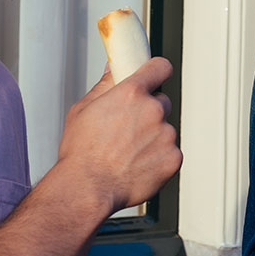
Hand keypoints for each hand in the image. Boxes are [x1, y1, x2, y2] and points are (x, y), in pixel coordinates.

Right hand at [57, 57, 182, 213]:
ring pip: (165, 130)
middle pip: (162, 102)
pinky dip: (157, 159)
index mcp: (131, 93)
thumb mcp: (84, 109)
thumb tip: (113, 69)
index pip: (160, 67)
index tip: (155, 77)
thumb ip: (105, 85)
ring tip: (127, 153)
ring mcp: (166, 135)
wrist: (87, 188)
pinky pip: (170, 152)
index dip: (157, 72)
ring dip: (152, 138)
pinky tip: (136, 166)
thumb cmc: (81, 153)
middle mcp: (153, 110)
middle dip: (149, 112)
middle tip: (128, 129)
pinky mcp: (173, 158)